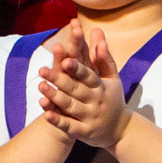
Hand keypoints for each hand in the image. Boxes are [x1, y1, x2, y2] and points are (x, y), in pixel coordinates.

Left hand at [39, 23, 132, 148]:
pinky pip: (69, 126)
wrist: (121, 130)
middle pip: (75, 89)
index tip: (65, 60)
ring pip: (70, 106)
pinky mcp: (84, 132)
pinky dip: (58, 120)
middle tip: (42, 70)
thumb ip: (103, 55)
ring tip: (40, 86)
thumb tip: (97, 30)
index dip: (77, 68)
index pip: (88, 75)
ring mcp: (90, 118)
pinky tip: (46, 114)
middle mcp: (96, 101)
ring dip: (54, 97)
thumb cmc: (113, 98)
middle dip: (58, 79)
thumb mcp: (112, 78)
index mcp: (101, 87)